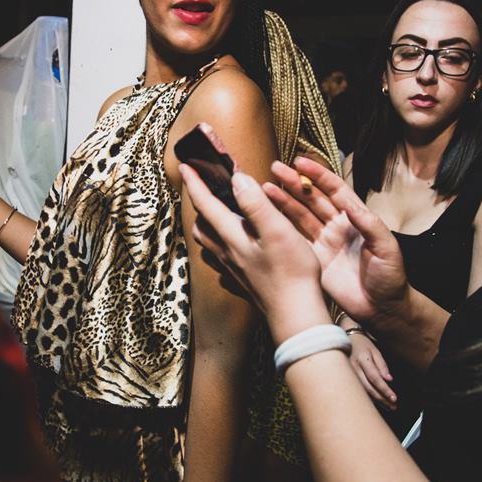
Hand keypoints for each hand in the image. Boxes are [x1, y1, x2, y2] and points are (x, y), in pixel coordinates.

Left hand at [179, 163, 329, 343]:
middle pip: (202, 227)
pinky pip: (222, 262)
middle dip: (200, 206)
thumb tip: (236, 178)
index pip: (206, 205)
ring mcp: (234, 271)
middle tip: (207, 190)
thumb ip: (255, 204)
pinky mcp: (243, 283)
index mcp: (233, 237)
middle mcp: (227, 253)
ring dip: (209, 227)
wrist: (296, 315)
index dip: (195, 183)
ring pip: (210, 245)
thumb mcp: (277, 230)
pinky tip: (234, 248)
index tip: (186, 166)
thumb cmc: (291, 272)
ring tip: (219, 216)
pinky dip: (222, 248)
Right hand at [265, 157, 408, 326]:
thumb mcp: (387, 248)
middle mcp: (338, 226)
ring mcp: (324, 241)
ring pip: (301, 215)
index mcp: (356, 218)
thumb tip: (350, 206)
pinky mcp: (314, 258)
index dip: (318, 175)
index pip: (335, 190)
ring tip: (266, 187)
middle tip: (275, 169)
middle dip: (295, 182)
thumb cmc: (391, 278)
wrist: (381, 310)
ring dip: (284, 200)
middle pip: (313, 198)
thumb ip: (370, 225)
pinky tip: (268, 215)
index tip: (300, 163)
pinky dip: (282, 226)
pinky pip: (295, 238)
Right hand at [348, 332, 396, 410]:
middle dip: (382, 398)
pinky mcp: (347, 379)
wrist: (345, 340)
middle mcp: (353, 368)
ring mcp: (348, 374)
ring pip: (363, 391)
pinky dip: (370, 397)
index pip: (374, 377)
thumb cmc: (363, 345)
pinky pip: (359, 390)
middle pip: (368, 387)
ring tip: (389, 407)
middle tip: (393, 406)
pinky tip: (378, 402)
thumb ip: (382, 365)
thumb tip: (389, 380)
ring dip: (377, 400)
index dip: (384, 389)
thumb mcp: (375, 351)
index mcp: (361, 359)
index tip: (394, 398)